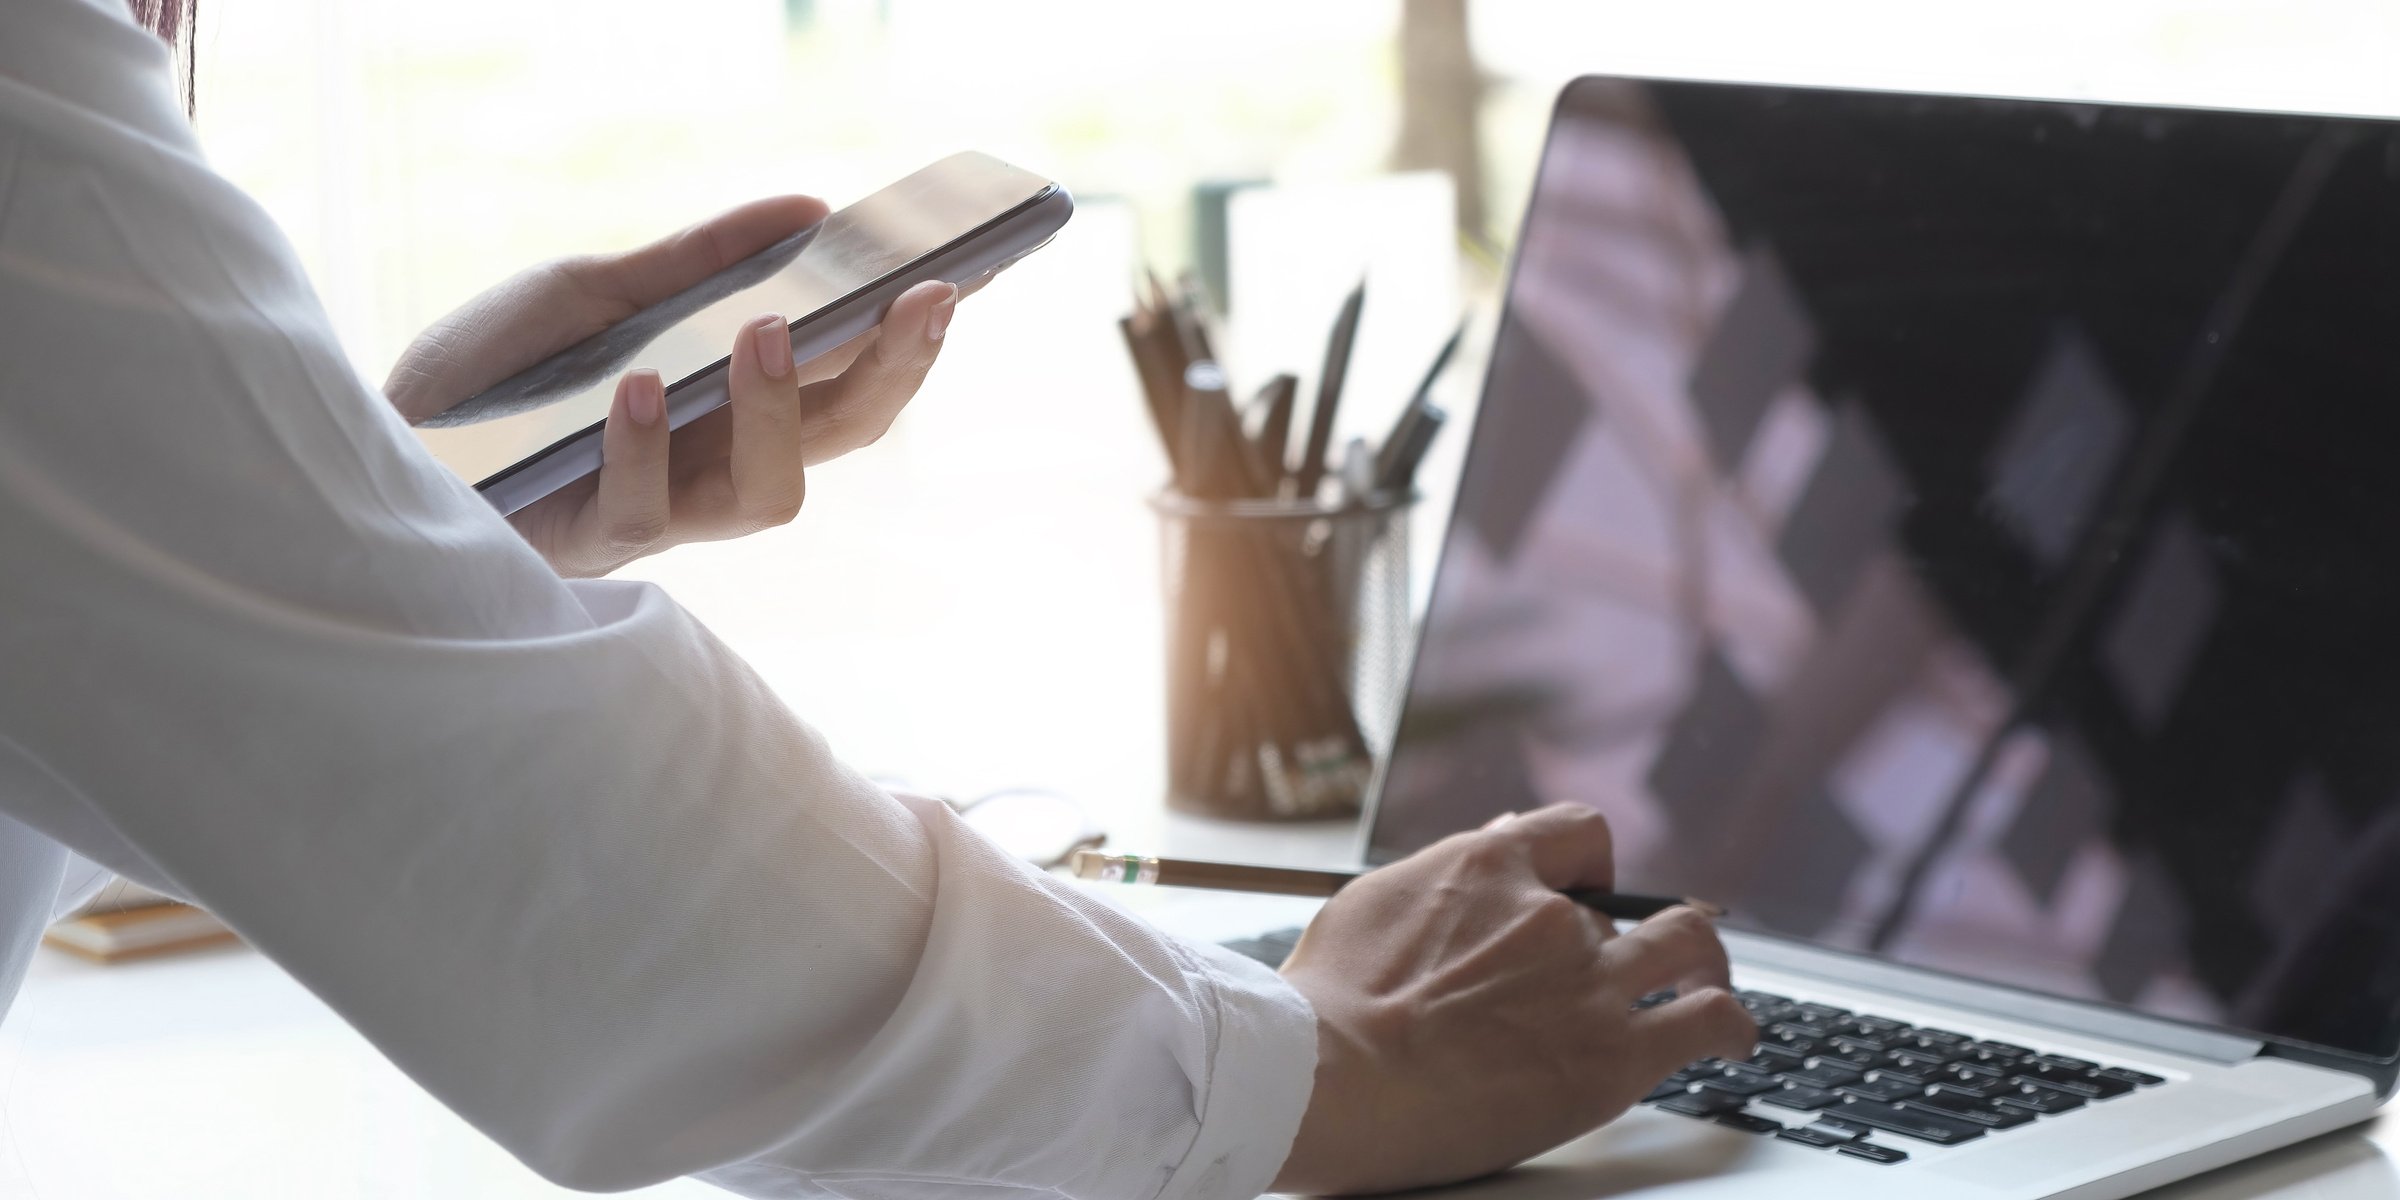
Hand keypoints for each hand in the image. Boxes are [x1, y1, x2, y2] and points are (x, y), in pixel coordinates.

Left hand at [384, 196, 961, 577]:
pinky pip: (645, 507)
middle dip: (894, 371)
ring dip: (777, 407)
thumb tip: (810, 211)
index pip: (849, 382)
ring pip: (770, 493)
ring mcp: (663, 514)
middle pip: (842, 438)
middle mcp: (715, 468)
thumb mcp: (592, 292)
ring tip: (766, 328)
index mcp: (731, 410)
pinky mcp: (590, 542)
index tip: (959, 277)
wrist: (371, 446)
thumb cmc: (489, 376)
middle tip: (920, 299)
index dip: (911, 341)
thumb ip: (697, 261)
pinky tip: (637, 384)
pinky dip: (646, 442)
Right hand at [1271, 805, 1755, 1195]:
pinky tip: (1734, 1040)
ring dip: (1702, 961)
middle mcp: (1552, 914)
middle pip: (1629, 904)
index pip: (1577, 833)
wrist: (1330, 1077)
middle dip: (1637, 926)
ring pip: (1688, 946)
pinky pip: (1707, 1020)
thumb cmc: (1329, 1000)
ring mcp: (1590, 984)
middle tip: (1637, 955)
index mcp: (1489, 866)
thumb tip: (1494, 839)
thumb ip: (1443, 871)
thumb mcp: (1375, 902)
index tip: (1586, 895)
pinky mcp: (1612, 1056)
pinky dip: (1732, 1026)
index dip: (1590, 866)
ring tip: (1707, 981)